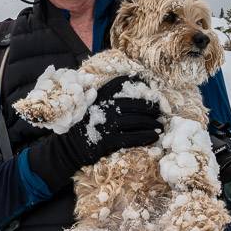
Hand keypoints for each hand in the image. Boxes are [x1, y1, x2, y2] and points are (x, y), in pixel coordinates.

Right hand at [27, 76, 162, 191]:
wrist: (70, 146)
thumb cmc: (84, 125)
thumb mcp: (91, 105)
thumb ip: (107, 96)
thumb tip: (132, 85)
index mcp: (100, 96)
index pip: (122, 84)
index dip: (139, 85)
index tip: (153, 90)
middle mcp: (104, 107)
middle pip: (134, 104)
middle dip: (150, 108)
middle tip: (160, 112)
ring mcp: (106, 124)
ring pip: (136, 121)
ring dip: (151, 123)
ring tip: (160, 126)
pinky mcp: (108, 140)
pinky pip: (132, 137)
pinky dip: (145, 137)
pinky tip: (154, 137)